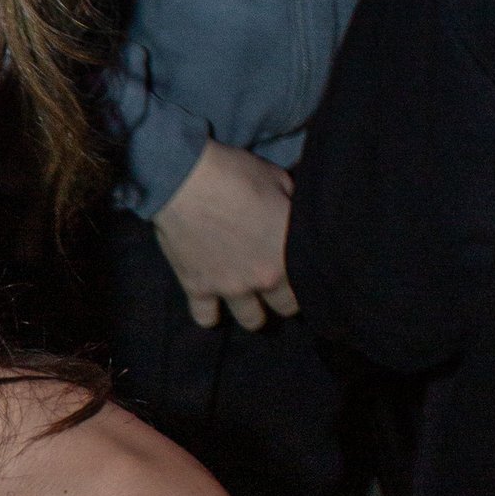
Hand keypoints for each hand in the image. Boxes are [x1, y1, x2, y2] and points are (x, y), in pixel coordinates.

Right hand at [152, 141, 297, 331]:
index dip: (305, 279)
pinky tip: (212, 307)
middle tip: (275, 287)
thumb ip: (289, 204)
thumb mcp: (277, 180)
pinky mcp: (198, 288)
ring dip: (252, 313)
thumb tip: (293, 210)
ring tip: (248, 302)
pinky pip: (205, 318)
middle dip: (282, 299)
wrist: (184, 180)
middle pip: (284, 309)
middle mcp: (263, 277)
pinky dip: (209, 315)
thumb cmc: (235, 174)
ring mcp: (229, 287)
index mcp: (287, 251)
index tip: (299, 273)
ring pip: (251, 321)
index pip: (310, 284)